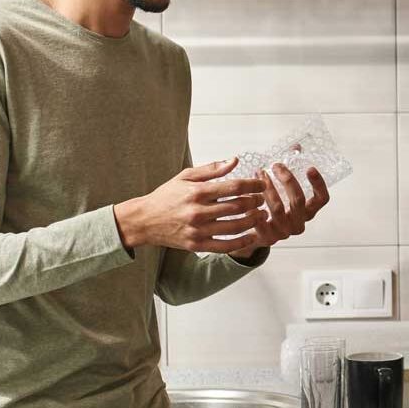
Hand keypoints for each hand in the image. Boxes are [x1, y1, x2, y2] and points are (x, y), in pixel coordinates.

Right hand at [114, 159, 326, 255]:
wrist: (144, 220)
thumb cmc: (167, 195)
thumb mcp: (185, 176)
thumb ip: (212, 169)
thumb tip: (235, 161)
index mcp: (197, 192)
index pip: (233, 186)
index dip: (252, 184)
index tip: (262, 183)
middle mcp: (198, 211)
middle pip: (237, 207)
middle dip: (256, 202)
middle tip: (264, 199)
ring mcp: (197, 230)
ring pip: (234, 227)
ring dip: (253, 221)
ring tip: (263, 215)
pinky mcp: (197, 245)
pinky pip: (225, 246)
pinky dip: (242, 242)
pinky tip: (253, 236)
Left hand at [236, 162, 330, 255]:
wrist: (254, 235)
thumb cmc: (271, 208)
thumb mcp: (283, 191)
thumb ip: (291, 170)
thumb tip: (296, 146)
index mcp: (307, 212)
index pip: (322, 199)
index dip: (318, 184)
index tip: (309, 167)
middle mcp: (299, 223)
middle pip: (298, 200)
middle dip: (287, 180)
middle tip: (276, 165)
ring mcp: (284, 232)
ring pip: (279, 208)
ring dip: (268, 188)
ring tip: (259, 173)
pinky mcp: (268, 237)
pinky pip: (260, 218)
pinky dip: (253, 204)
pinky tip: (246, 193)